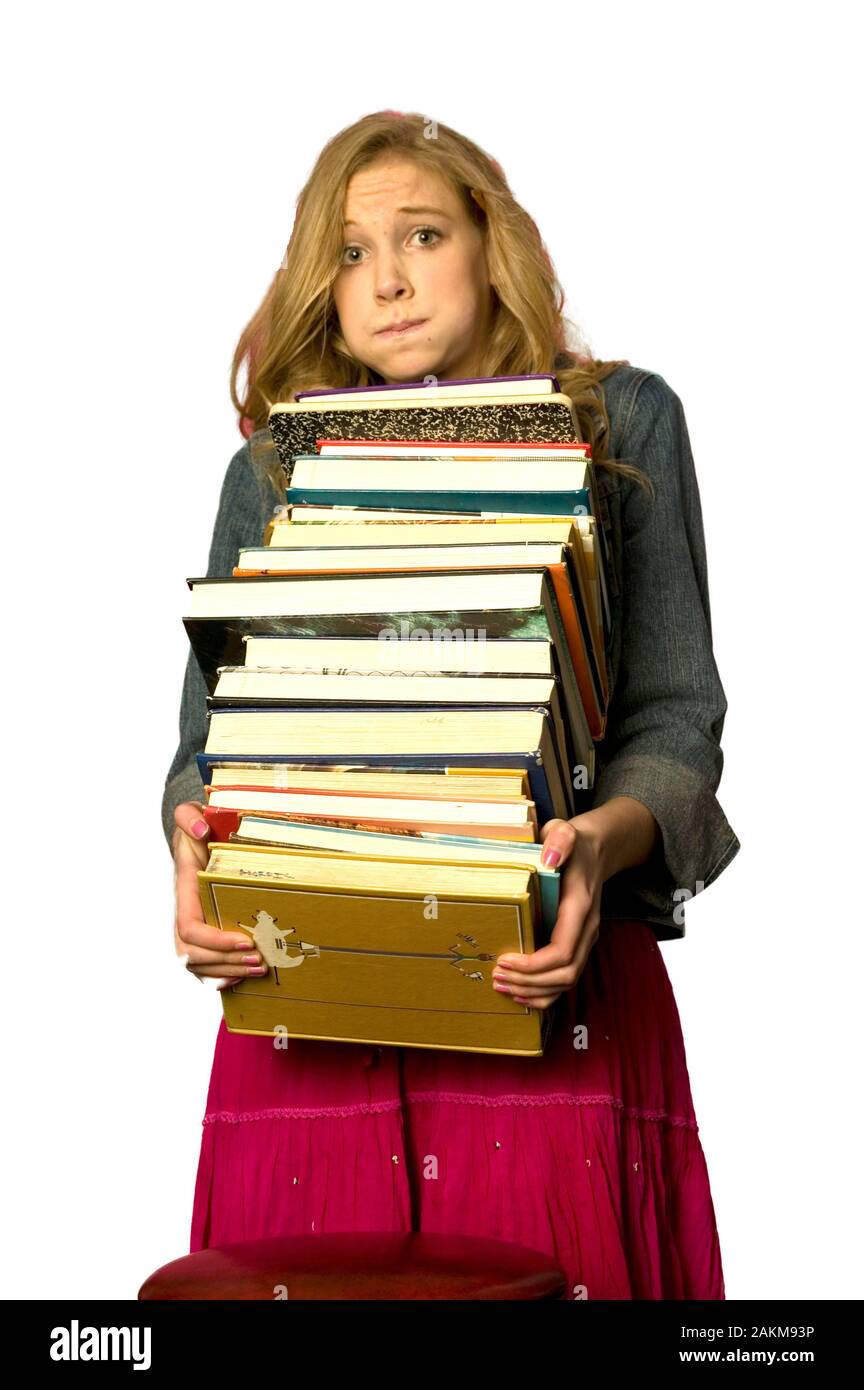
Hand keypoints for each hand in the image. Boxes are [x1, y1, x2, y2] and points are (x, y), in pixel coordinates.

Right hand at [172, 801, 266, 990]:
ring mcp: (192, 926)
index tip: (244, 940)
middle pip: (192, 954)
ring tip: (260, 969)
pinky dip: (220, 977)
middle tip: (260, 961)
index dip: (213, 940)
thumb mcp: (190, 816)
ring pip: (198, 965)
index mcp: (184, 891)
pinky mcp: (203, 933)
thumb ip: (189, 817)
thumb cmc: (196, 830)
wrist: (195, 837)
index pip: (188, 927)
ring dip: (228, 972)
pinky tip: (240, 979)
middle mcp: (184, 912)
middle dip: (226, 962)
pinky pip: (203, 966)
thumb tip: (200, 829)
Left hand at [492, 816, 604, 1009]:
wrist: (598, 849)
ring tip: (503, 988)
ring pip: (566, 982)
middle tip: (496, 977)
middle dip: (529, 982)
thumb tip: (549, 858)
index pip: (562, 950)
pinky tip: (521, 992)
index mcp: (580, 907)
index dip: (533, 964)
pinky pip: (565, 979)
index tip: (504, 960)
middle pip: (564, 974)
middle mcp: (587, 929)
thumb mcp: (566, 831)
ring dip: (534, 991)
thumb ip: (560, 839)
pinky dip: (544, 991)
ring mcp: (584, 939)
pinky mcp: (578, 944)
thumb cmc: (576, 842)